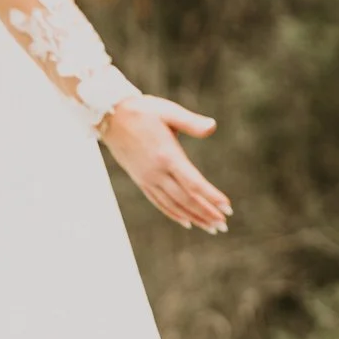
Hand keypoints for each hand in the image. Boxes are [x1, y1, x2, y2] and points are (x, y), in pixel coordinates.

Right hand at [99, 95, 232, 233]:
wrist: (110, 116)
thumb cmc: (143, 111)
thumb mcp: (168, 111)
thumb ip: (191, 121)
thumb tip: (213, 126)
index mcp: (167, 156)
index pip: (193, 183)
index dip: (211, 197)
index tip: (228, 207)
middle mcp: (156, 172)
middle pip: (185, 199)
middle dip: (206, 213)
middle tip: (224, 226)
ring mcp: (147, 179)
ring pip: (173, 205)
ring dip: (194, 217)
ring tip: (212, 227)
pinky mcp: (141, 180)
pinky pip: (159, 202)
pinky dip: (174, 214)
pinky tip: (186, 221)